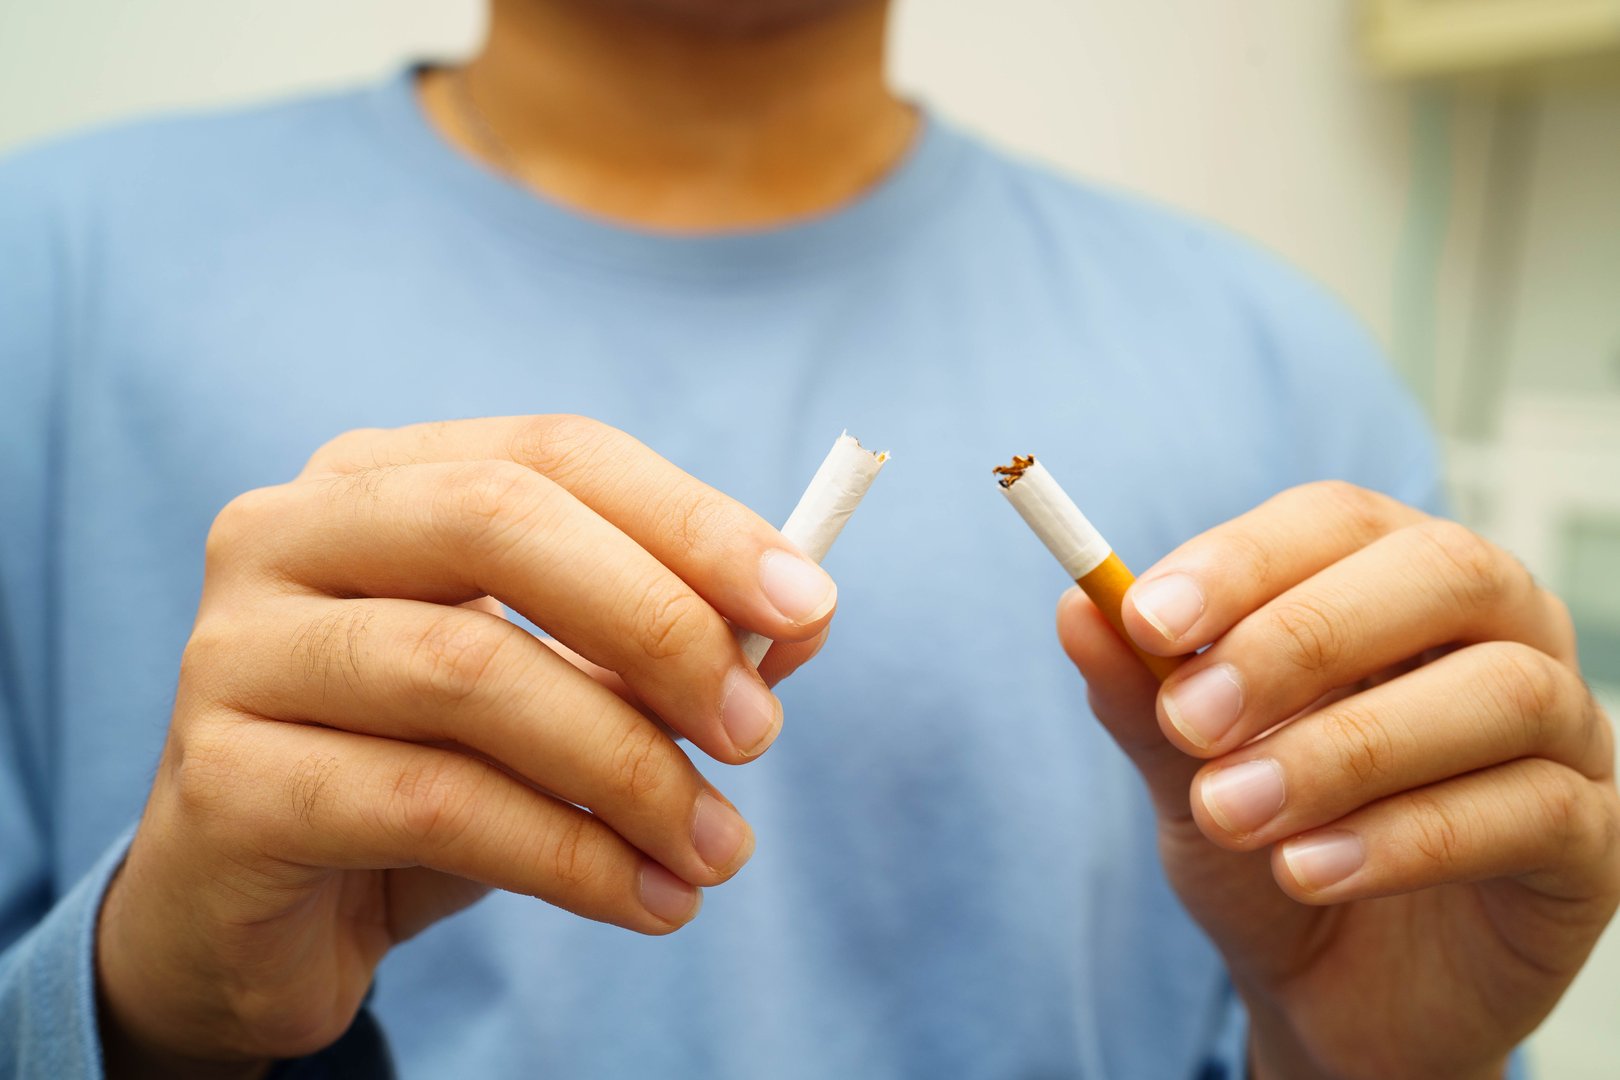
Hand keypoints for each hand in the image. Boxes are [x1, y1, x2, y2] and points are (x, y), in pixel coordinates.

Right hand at [96, 416, 836, 1075]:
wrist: (264, 912)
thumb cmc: (427, 771)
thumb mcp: (558, 689)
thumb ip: (669, 637)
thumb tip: (807, 615)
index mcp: (376, 478)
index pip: (556, 452)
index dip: (692, 519)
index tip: (810, 604)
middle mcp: (287, 534)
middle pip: (500, 524)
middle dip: (659, 625)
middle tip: (758, 734)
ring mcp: (234, 651)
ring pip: (470, 671)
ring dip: (629, 769)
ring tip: (720, 850)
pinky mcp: (220, 784)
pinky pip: (431, 803)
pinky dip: (570, 858)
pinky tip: (650, 901)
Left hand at [1058, 481, 1619, 1079]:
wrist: (1330, 989)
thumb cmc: (1264, 842)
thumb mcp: (1185, 769)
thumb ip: (1142, 693)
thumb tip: (1076, 606)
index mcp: (1392, 579)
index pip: (1337, 520)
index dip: (1244, 559)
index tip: (1145, 619)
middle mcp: (1501, 631)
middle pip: (1441, 572)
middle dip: (1302, 638)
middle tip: (1191, 720)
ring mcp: (1565, 733)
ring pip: (1500, 691)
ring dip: (1346, 750)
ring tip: (1231, 812)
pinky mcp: (1594, 845)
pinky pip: (1530, 811)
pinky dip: (1405, 839)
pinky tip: (1308, 872)